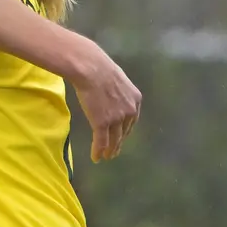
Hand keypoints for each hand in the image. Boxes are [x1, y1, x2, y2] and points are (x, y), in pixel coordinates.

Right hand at [68, 43, 141, 162]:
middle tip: (114, 152)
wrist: (91, 69)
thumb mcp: (117, 79)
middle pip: (124, 132)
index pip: (131, 121)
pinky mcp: (102, 123)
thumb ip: (118, 91)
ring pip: (114, 139)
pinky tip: (96, 158)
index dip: (125, 132)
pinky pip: (101, 141)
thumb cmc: (99, 68)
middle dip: (119, 143)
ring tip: (106, 157)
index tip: (120, 138)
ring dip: (110, 150)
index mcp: (135, 100)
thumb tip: (110, 92)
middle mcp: (129, 111)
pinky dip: (98, 151)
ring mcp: (116, 119)